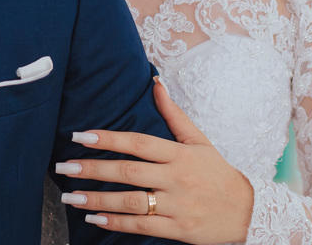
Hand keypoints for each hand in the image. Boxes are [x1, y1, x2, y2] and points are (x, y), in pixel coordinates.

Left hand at [56, 80, 252, 243]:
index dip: (108, 139)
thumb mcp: (199, 140)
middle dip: (93, 169)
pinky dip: (116, 223)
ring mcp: (177, 205)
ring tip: (71, 196)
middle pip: (129, 172)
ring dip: (98, 199)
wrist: (248, 211)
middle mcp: (176, 178)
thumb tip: (156, 82)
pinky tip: (94, 218)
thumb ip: (174, 114)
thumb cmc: (217, 172)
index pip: (138, 142)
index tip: (80, 136)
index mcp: (179, 154)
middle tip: (64, 167)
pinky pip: (141, 227)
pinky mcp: (178, 229)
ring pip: (131, 202)